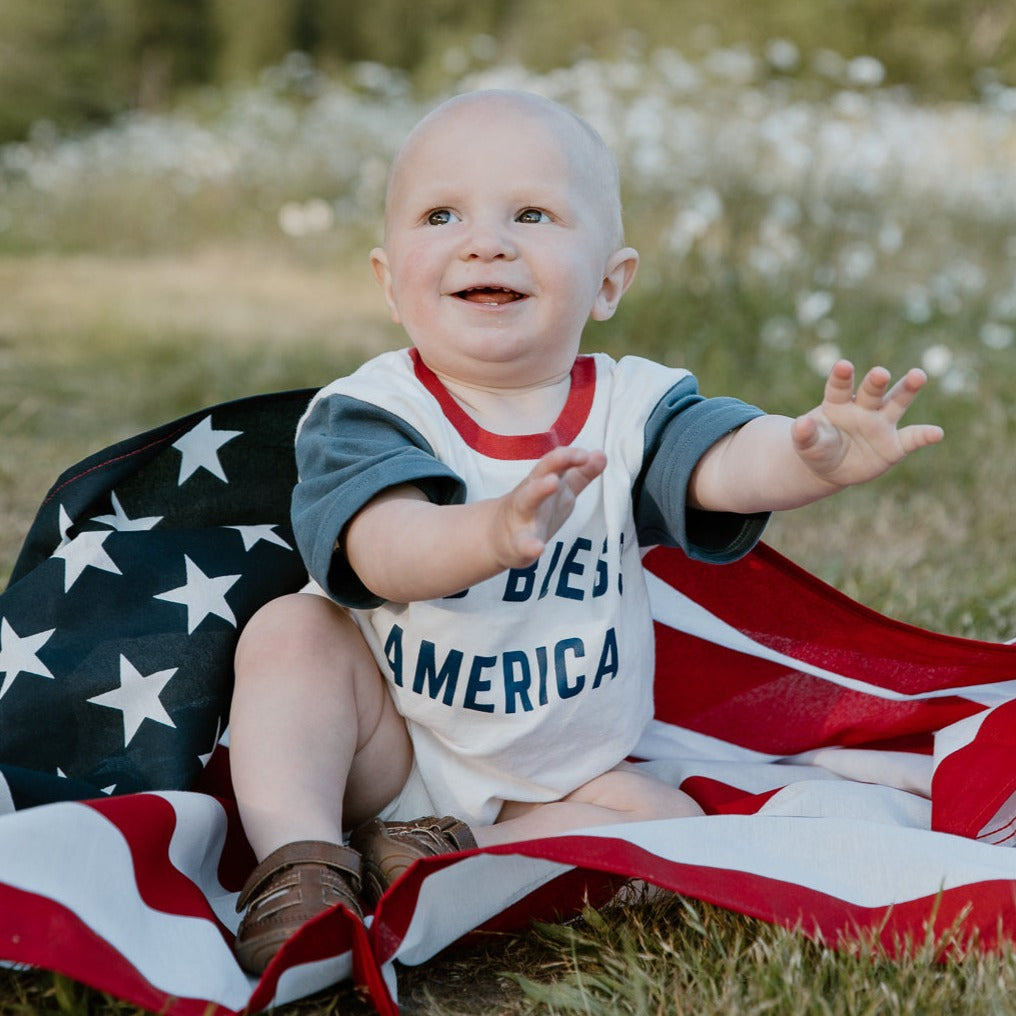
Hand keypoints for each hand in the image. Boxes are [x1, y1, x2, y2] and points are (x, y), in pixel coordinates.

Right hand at [495, 446, 606, 566]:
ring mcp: (522, 517)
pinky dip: (529, 546)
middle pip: (540, 472)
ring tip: (553, 482)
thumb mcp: (561, 491)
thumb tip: (602, 455)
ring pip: (527, 500)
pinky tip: (537, 548)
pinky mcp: (517, 543)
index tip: (586, 455)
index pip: (556, 463)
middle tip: (565, 455)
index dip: (570, 456)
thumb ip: (581, 474)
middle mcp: (530, 494)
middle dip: (553, 462)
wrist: (498, 537)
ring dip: (539, 489)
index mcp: (542, 481)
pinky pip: (522, 544)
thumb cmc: (536, 510)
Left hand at [791, 360, 943, 487]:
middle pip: (871, 391)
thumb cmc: (817, 448)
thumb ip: (804, 435)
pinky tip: (937, 433)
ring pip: (896, 402)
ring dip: (907, 389)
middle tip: (880, 373)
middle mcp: (862, 408)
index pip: (839, 387)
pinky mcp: (894, 444)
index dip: (841, 376)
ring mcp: (880, 423)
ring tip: (918, 375)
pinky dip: (924, 436)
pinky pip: (912, 438)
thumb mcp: (806, 445)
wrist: (831, 467)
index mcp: (837, 403)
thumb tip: (799, 424)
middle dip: (876, 382)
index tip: (844, 365)